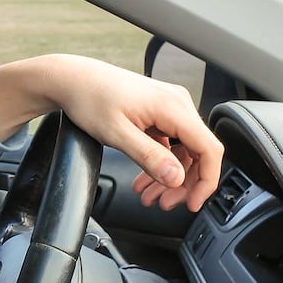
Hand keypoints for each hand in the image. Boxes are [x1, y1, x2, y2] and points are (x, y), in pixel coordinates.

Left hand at [0, 54, 223, 210]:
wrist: (73, 80)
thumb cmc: (90, 98)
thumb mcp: (117, 134)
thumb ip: (149, 157)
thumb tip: (176, 178)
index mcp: (173, 106)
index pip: (209, 148)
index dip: (206, 180)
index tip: (192, 202)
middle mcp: (177, 104)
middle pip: (198, 152)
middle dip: (184, 183)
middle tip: (164, 203)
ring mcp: (170, 107)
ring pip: (184, 150)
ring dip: (170, 176)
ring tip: (150, 196)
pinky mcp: (160, 112)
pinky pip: (171, 143)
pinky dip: (161, 163)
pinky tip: (144, 179)